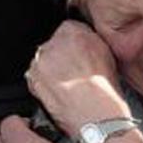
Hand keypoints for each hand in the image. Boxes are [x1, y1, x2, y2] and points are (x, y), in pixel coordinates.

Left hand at [25, 20, 131, 135]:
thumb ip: (92, 42)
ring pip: (45, 59)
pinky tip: (61, 91)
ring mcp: (40, 62)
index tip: (81, 50)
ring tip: (70, 82)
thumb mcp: (110, 56)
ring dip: (53, 67)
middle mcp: (54, 44)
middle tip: (76, 68)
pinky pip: (36, 75)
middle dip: (63, 53)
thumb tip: (87, 42)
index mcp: (75, 33)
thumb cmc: (107, 91)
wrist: (95, 116)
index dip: (77, 40)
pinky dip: (45, 81)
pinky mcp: (32, 80)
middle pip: (55, 42)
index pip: (70, 26)